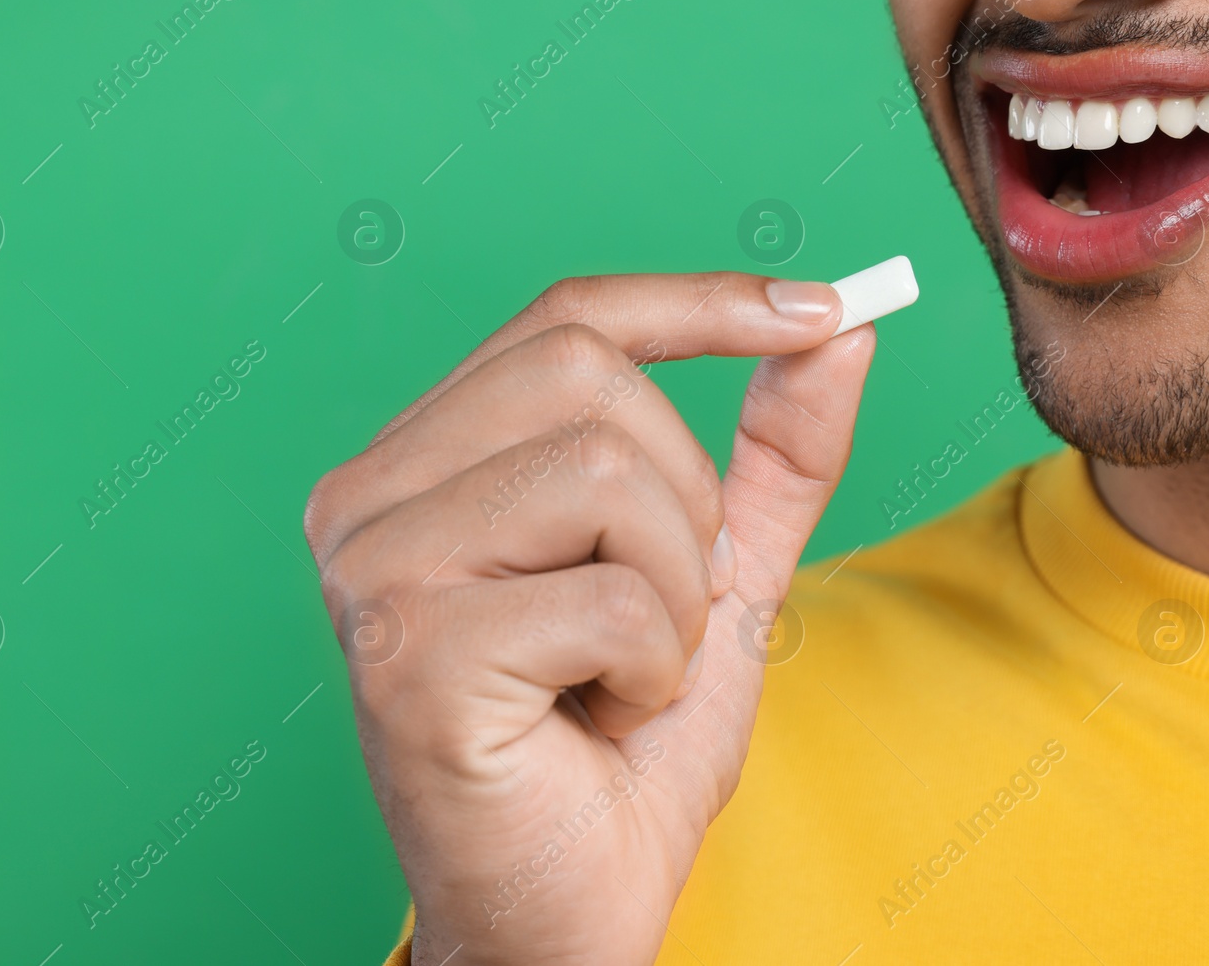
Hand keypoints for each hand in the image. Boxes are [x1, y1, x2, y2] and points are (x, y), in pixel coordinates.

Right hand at [305, 273, 875, 964]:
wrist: (568, 909)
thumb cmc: (620, 744)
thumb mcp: (715, 573)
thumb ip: (768, 455)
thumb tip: (841, 329)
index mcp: (420, 462)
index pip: (562, 320)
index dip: (699, 303)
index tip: (819, 310)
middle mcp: (367, 498)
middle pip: (588, 377)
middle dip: (683, 501)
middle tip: (663, 607)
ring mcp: (374, 573)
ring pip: (606, 475)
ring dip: (675, 593)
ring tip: (627, 671)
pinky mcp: (409, 656)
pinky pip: (612, 599)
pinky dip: (655, 668)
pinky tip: (600, 718)